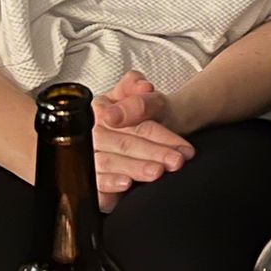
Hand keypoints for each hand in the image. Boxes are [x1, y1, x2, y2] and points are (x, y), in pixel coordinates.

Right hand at [90, 70, 194, 208]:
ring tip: (159, 172)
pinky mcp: (93, 179)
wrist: (159, 128)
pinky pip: (96, 182)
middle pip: (122, 143)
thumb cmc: (150, 114)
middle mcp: (92, 133)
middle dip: (152, 153)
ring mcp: (90, 157)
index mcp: (101, 108)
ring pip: (110, 162)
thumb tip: (142, 87)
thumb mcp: (148, 96)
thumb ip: (141, 86)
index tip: (180, 146)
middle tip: (176, 161)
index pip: (128, 121)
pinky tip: (126, 184)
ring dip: (136, 168)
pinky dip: (110, 183)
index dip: (156, 134)